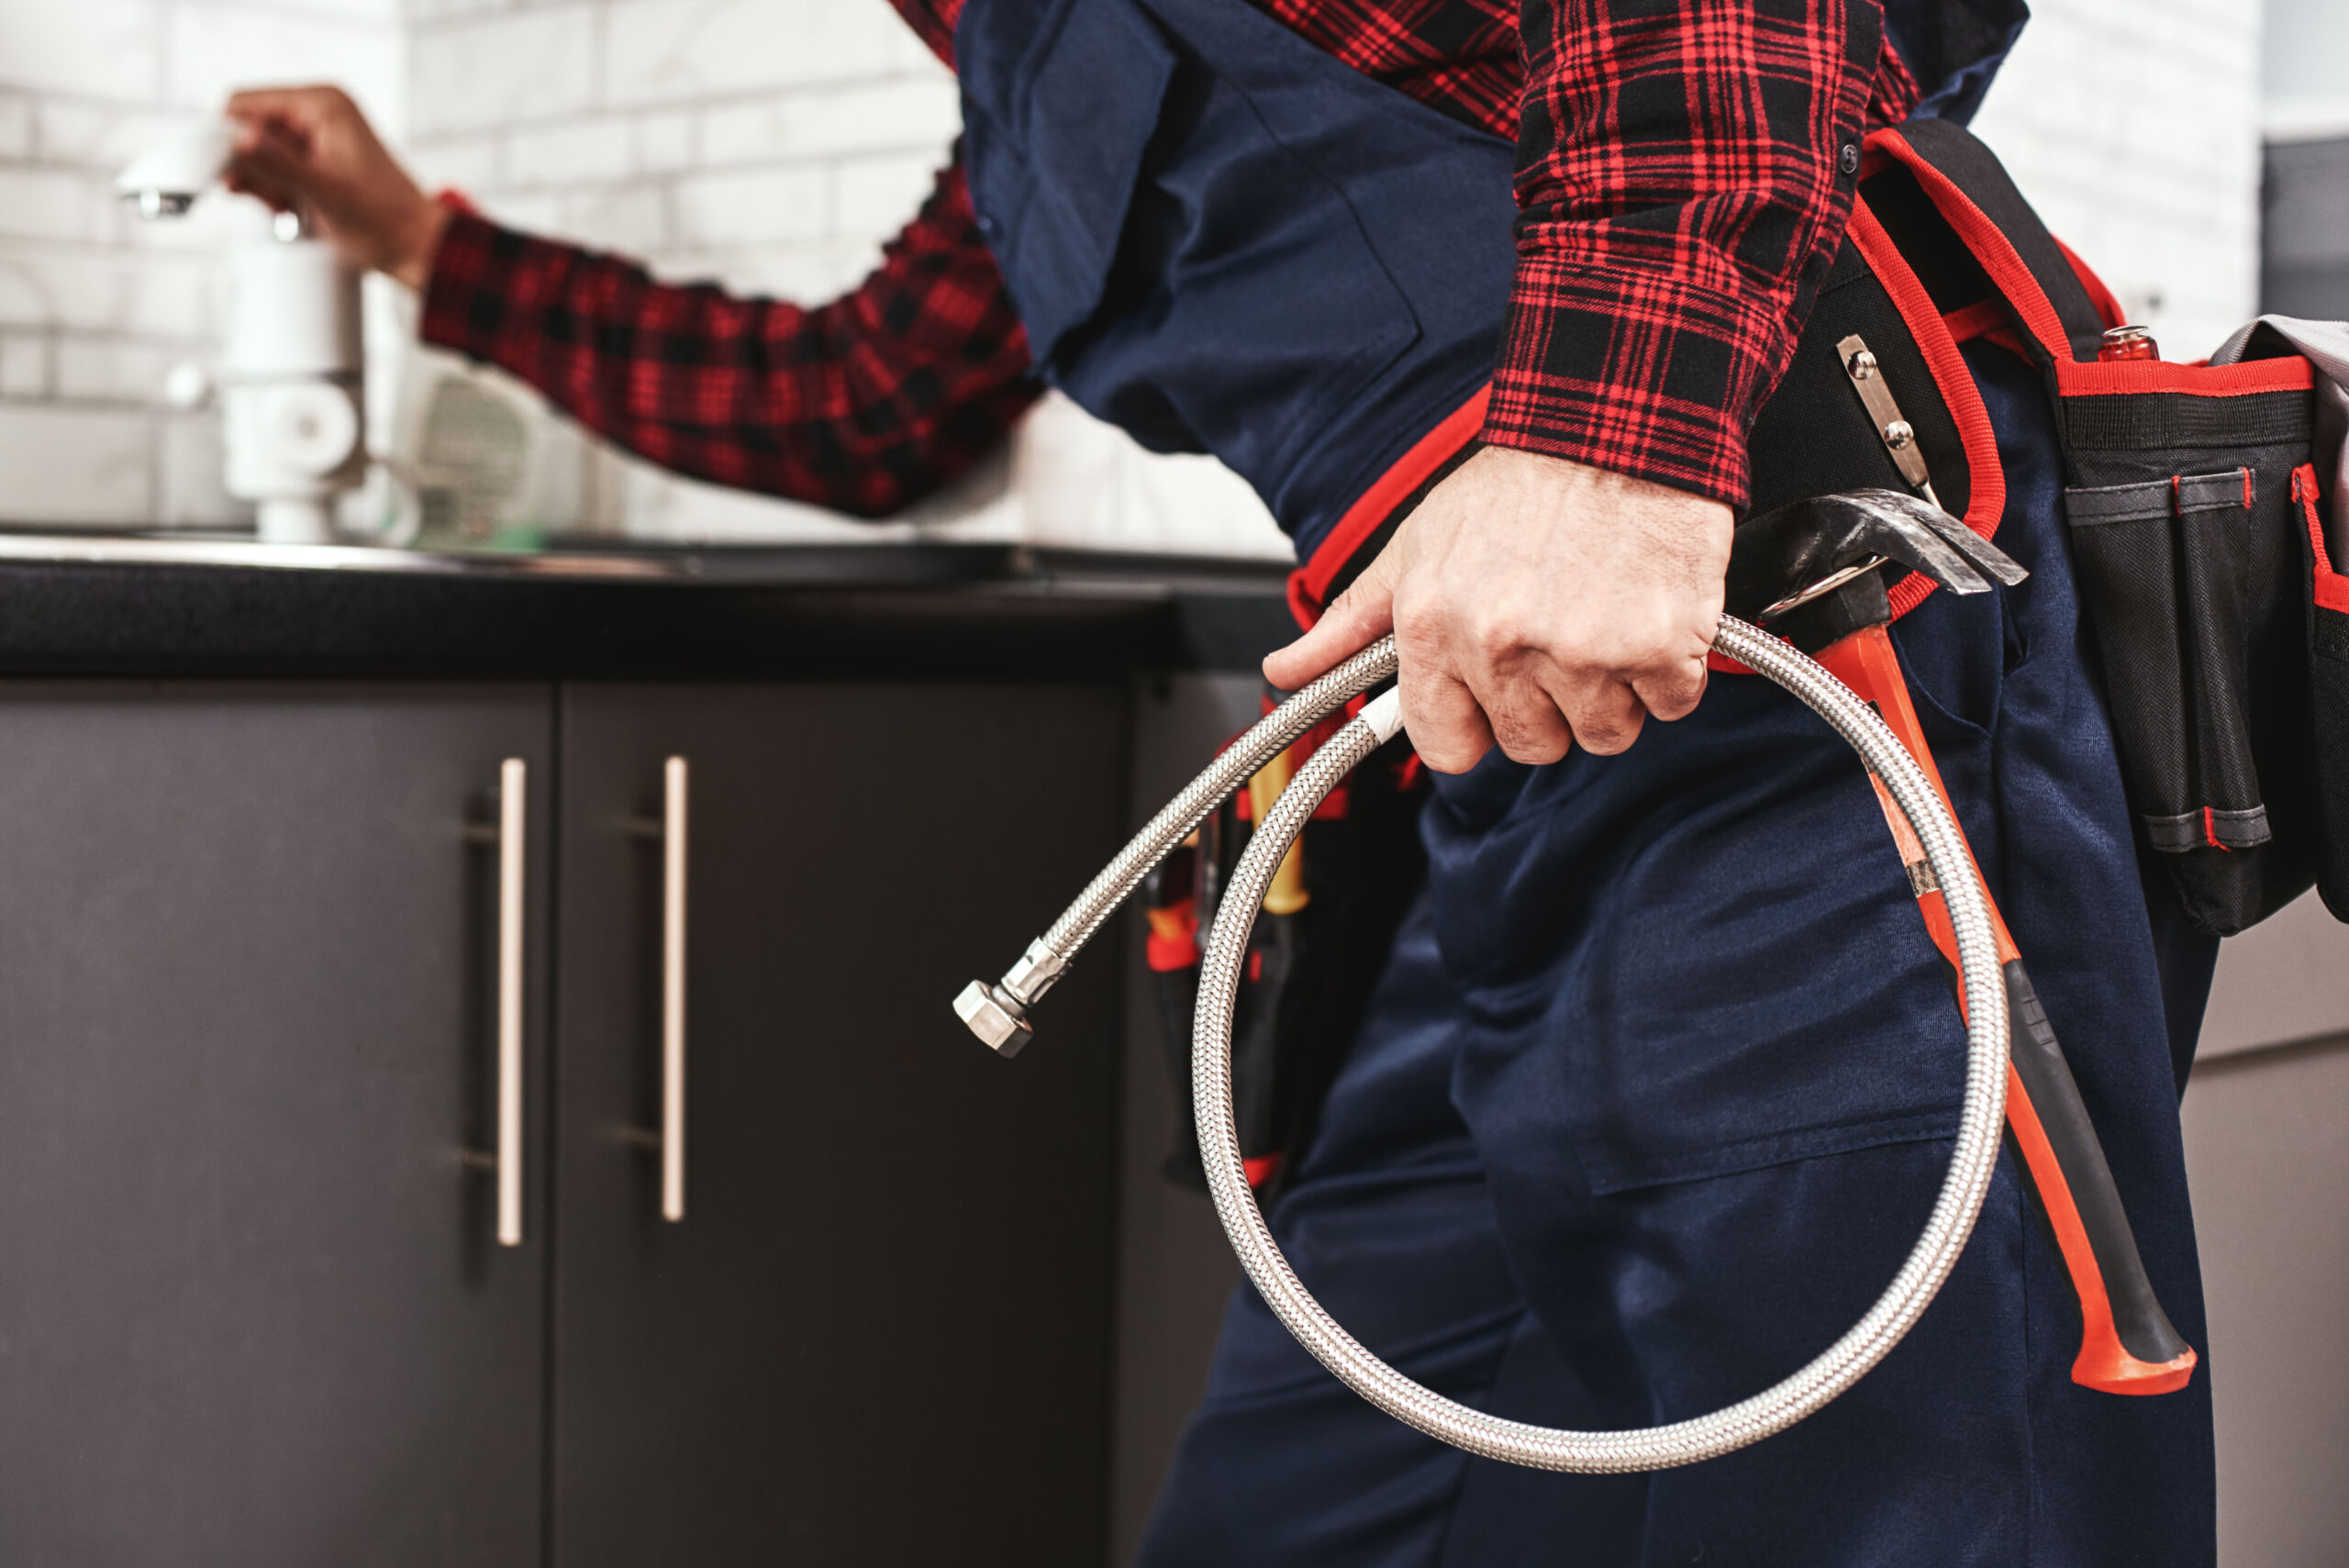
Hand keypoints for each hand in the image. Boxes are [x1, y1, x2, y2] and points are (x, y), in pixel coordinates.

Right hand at [223, 86, 448, 289]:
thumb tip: (239, 141)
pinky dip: (271, 191)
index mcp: (321, 104)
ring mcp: (315, 137)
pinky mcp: (315, 161)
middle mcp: (316, 112)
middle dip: (246, 166)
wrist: (418, 248)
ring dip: (259, 183)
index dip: (225, 136)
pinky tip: (288, 211)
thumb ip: (279, 165)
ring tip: (285, 208)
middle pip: (248, 127)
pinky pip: (272, 168)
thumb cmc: (386, 221)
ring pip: (256, 152)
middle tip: (267, 199)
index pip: (246, 103)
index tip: (217, 171)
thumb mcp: (326, 193)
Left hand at [1264, 446, 1731, 771]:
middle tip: (1558, 633)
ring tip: (1604, 614)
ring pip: (1604, 733)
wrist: (1617, 422)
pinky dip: (1672, 669)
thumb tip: (1284, 674)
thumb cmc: (1517, 484)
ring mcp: (1585, 651)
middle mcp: (1502, 645)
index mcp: (1434, 627)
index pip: (1447, 746)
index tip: (1494, 699)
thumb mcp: (1414, 548)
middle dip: (1549, 703)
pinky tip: (1652, 612)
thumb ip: (1351, 624)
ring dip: (1612, 689)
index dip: (1475, 725)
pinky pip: (1669, 704)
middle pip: (1531, 745)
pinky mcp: (1661, 647)